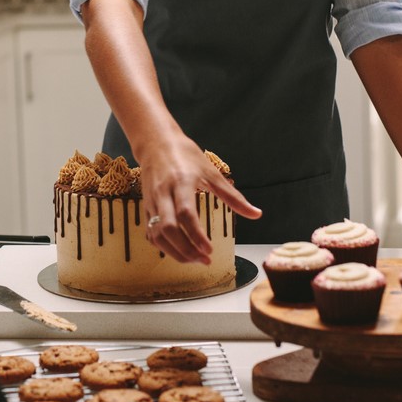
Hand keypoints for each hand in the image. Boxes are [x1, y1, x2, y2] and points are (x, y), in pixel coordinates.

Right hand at [136, 133, 260, 263]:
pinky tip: (177, 250)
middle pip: (169, 228)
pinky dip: (163, 246)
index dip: (197, 235)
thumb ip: (233, 196)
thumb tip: (256, 214)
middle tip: (204, 260)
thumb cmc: (185, 155)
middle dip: (186, 249)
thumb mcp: (211, 171)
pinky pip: (150, 232)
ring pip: (157, 233)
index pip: (186, 214)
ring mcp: (152, 200)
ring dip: (174, 252)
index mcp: (182, 182)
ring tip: (193, 259)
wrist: (156, 142)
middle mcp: (163, 193)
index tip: (210, 250)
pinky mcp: (146, 206)